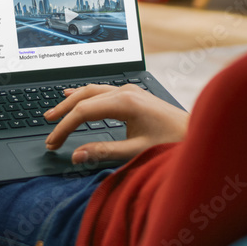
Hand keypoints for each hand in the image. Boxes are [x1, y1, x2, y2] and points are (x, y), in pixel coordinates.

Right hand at [44, 84, 188, 163]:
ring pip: (92, 91)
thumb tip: (76, 155)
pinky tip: (76, 96)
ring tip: (54, 113)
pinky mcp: (134, 95)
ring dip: (72, 102)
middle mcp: (126, 91)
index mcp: (125, 102)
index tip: (53, 143)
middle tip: (47, 128)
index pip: (83, 112)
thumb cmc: (173, 142)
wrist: (199, 134)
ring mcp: (131, 90)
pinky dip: (85, 96)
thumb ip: (104, 152)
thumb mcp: (136, 151)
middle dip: (63, 113)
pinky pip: (102, 91)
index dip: (64, 128)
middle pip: (84, 96)